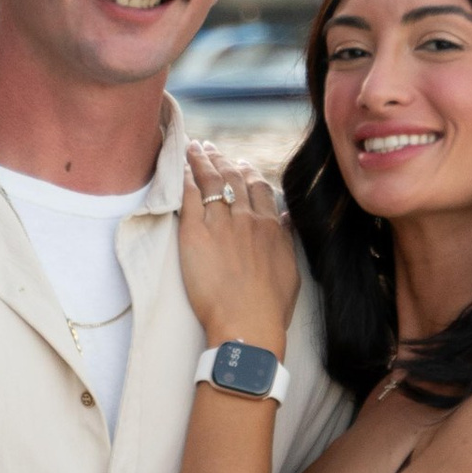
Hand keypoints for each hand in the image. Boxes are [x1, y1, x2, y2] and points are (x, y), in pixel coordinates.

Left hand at [179, 142, 297, 353]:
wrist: (248, 324)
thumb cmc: (270, 308)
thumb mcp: (290, 271)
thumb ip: (286, 240)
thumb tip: (286, 219)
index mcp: (270, 227)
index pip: (259, 187)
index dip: (248, 172)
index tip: (241, 164)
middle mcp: (247, 219)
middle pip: (232, 179)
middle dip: (221, 160)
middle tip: (211, 148)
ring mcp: (221, 224)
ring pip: (211, 181)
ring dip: (202, 160)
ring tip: (194, 148)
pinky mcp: (195, 234)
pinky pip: (190, 196)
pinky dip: (186, 178)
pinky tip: (181, 167)